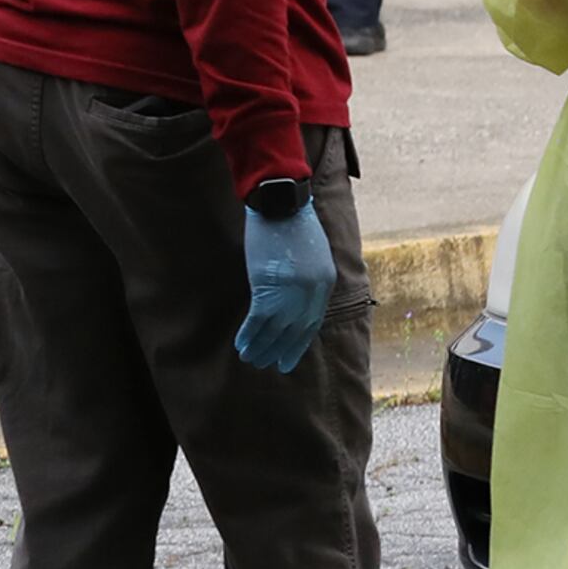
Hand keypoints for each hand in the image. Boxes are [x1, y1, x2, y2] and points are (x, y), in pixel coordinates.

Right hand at [233, 204, 335, 373]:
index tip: (290, 356)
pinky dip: (249, 333)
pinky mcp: (269, 284)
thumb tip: (296, 301)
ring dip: (262, 346)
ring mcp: (291, 289)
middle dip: (282, 349)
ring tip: (251, 359)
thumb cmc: (294, 225)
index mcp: (326, 283)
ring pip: (276, 328)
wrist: (282, 203)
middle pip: (297, 329)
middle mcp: (312, 291)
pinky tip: (241, 344)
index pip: (313, 321)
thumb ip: (309, 280)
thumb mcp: (313, 255)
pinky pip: (259, 319)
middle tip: (271, 365)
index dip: (300, 341)